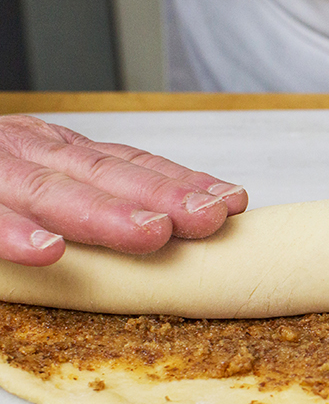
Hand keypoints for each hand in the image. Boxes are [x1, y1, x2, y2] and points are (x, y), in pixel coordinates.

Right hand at [0, 115, 247, 265]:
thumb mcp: (40, 171)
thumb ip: (93, 187)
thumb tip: (182, 217)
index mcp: (53, 149)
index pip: (128, 163)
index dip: (180, 180)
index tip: (232, 201)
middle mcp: (24, 150)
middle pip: (102, 174)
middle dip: (161, 196)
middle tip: (209, 217)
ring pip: (47, 190)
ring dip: (101, 215)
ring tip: (151, 235)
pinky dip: (11, 234)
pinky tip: (47, 253)